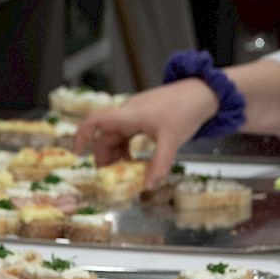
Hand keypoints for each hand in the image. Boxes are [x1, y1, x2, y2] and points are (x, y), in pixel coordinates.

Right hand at [74, 79, 218, 186]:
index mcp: (129, 115)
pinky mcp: (143, 117)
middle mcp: (128, 113)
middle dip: (104, 157)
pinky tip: (134, 160)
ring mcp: (135, 115)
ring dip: (115, 154)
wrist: (202, 93)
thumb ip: (159, 163)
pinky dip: (126, 148)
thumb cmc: (186, 109)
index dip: (82, 136)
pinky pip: (126, 134)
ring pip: (116, 136)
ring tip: (122, 171)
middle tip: (108, 177)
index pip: (96, 122)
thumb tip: (148, 185)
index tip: (77, 154)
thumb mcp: (172, 140)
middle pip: (105, 136)